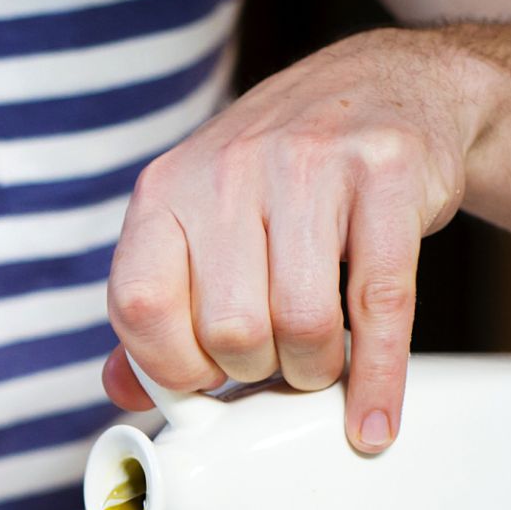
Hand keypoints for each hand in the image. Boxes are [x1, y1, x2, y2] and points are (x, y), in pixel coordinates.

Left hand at [103, 29, 474, 452]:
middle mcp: (230, 169)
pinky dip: (376, 380)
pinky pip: (382, 305)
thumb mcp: (199, 226)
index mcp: (166, 190)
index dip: (170, 365)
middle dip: (252, 371)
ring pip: (303, 324)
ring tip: (317, 359)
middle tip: (270, 359)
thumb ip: (158, 310)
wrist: (387, 88)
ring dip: (312, 370)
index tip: (202, 376)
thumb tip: (122, 390)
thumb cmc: (279, 180)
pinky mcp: (388, 173)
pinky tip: (371, 421)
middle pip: (230, 331)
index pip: (139, 305)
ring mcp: (312, 164)